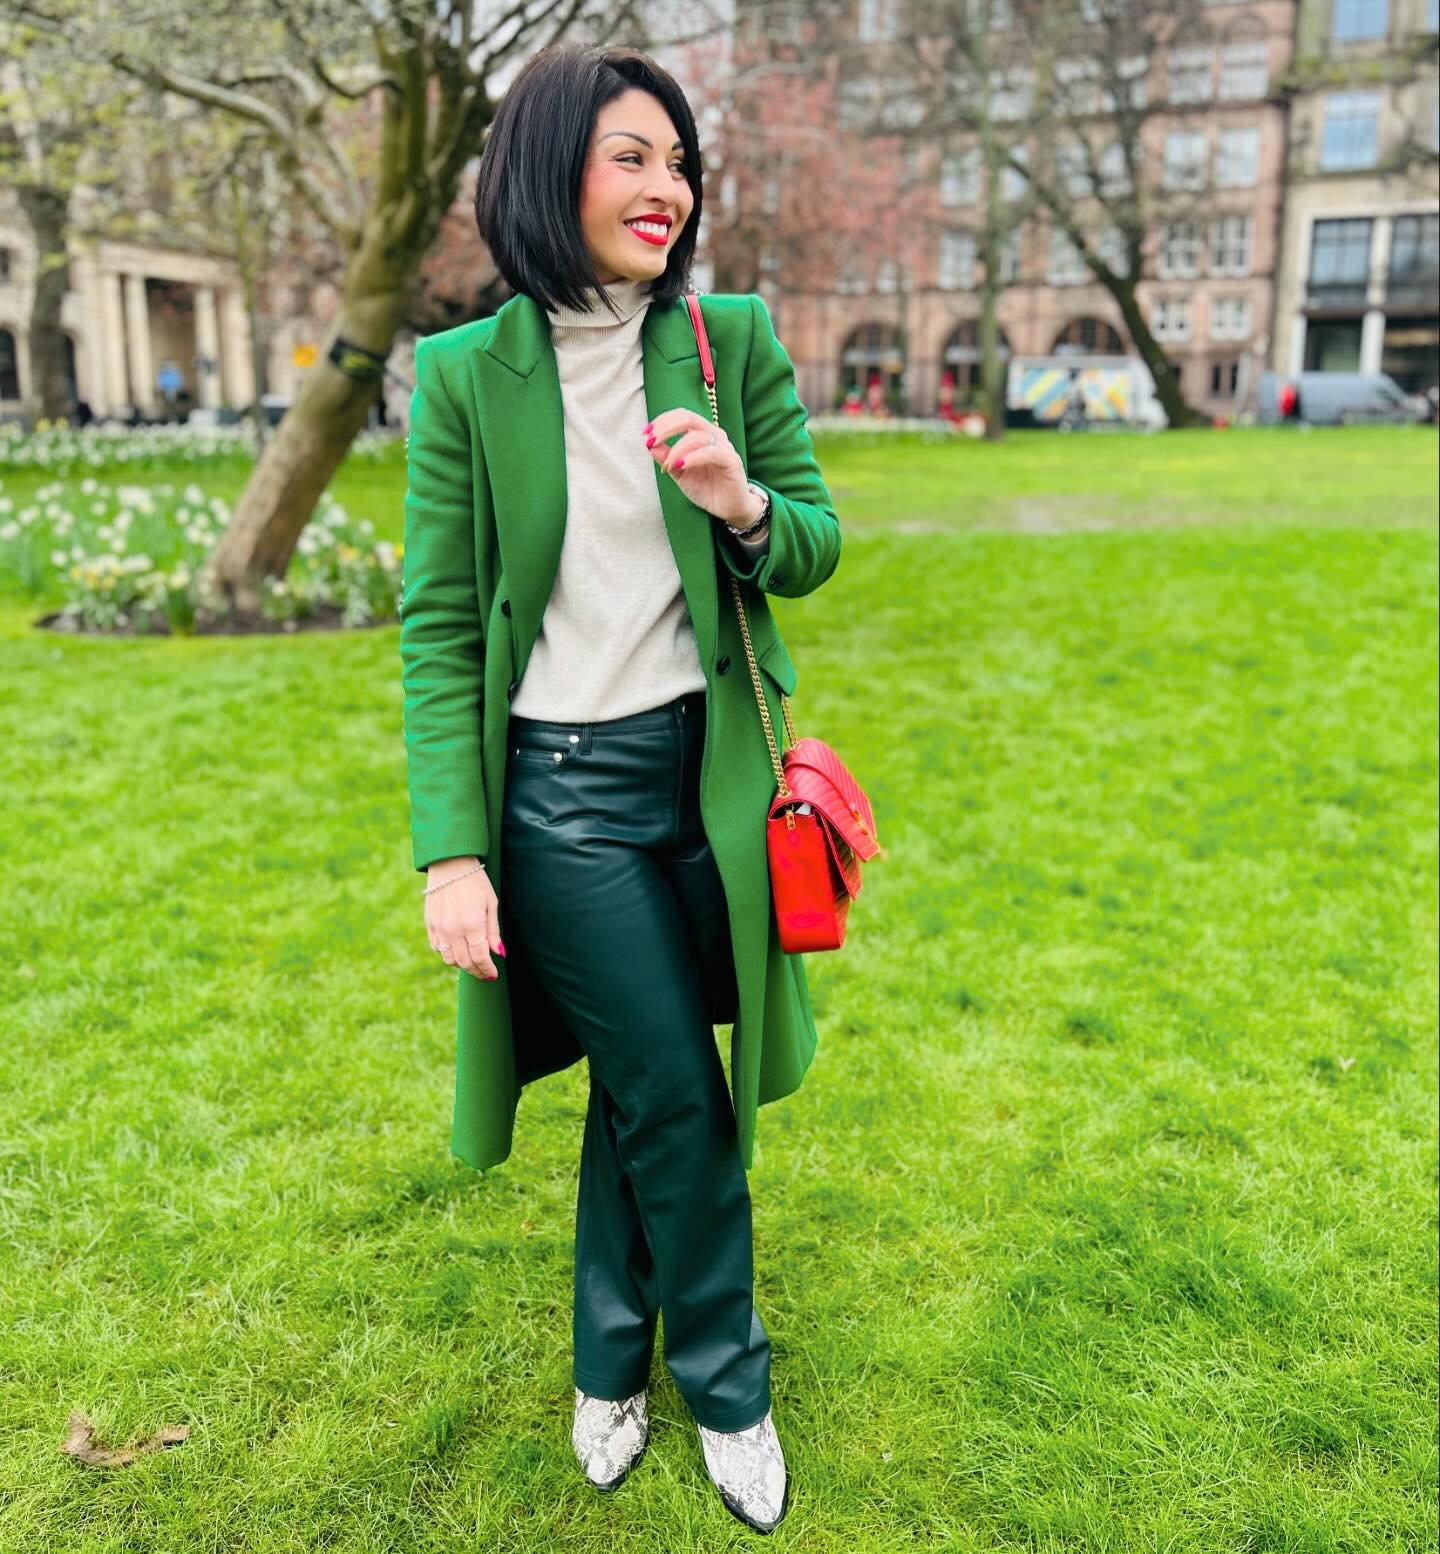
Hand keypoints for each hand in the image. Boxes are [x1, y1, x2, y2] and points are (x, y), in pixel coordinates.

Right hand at [425, 858, 503, 980]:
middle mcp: (453, 929)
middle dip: (476, 971)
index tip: (494, 975)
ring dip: (462, 965)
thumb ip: (493, 931)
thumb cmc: (475, 882)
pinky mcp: (429, 924)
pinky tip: (457, 950)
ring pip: (448, 959)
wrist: (450, 864)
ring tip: (472, 962)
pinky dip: (447, 954)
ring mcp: (439, 928)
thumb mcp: (491, 904)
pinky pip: (437, 947)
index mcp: (472, 924)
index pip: (480, 957)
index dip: (487, 970)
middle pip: (464, 962)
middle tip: (485, 974)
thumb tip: (499, 953)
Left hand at [644, 410, 759, 526]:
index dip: (662, 421)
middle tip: (651, 441)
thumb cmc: (706, 487)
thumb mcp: (678, 472)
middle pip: (688, 419)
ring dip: (676, 450)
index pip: (682, 416)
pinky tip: (680, 466)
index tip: (645, 433)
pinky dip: (692, 458)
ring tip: (667, 466)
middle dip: (665, 428)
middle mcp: (714, 435)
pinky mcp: (732, 460)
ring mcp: (724, 446)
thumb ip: (665, 457)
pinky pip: (711, 453)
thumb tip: (648, 443)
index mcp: (702, 433)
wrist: (727, 508)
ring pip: (696, 437)